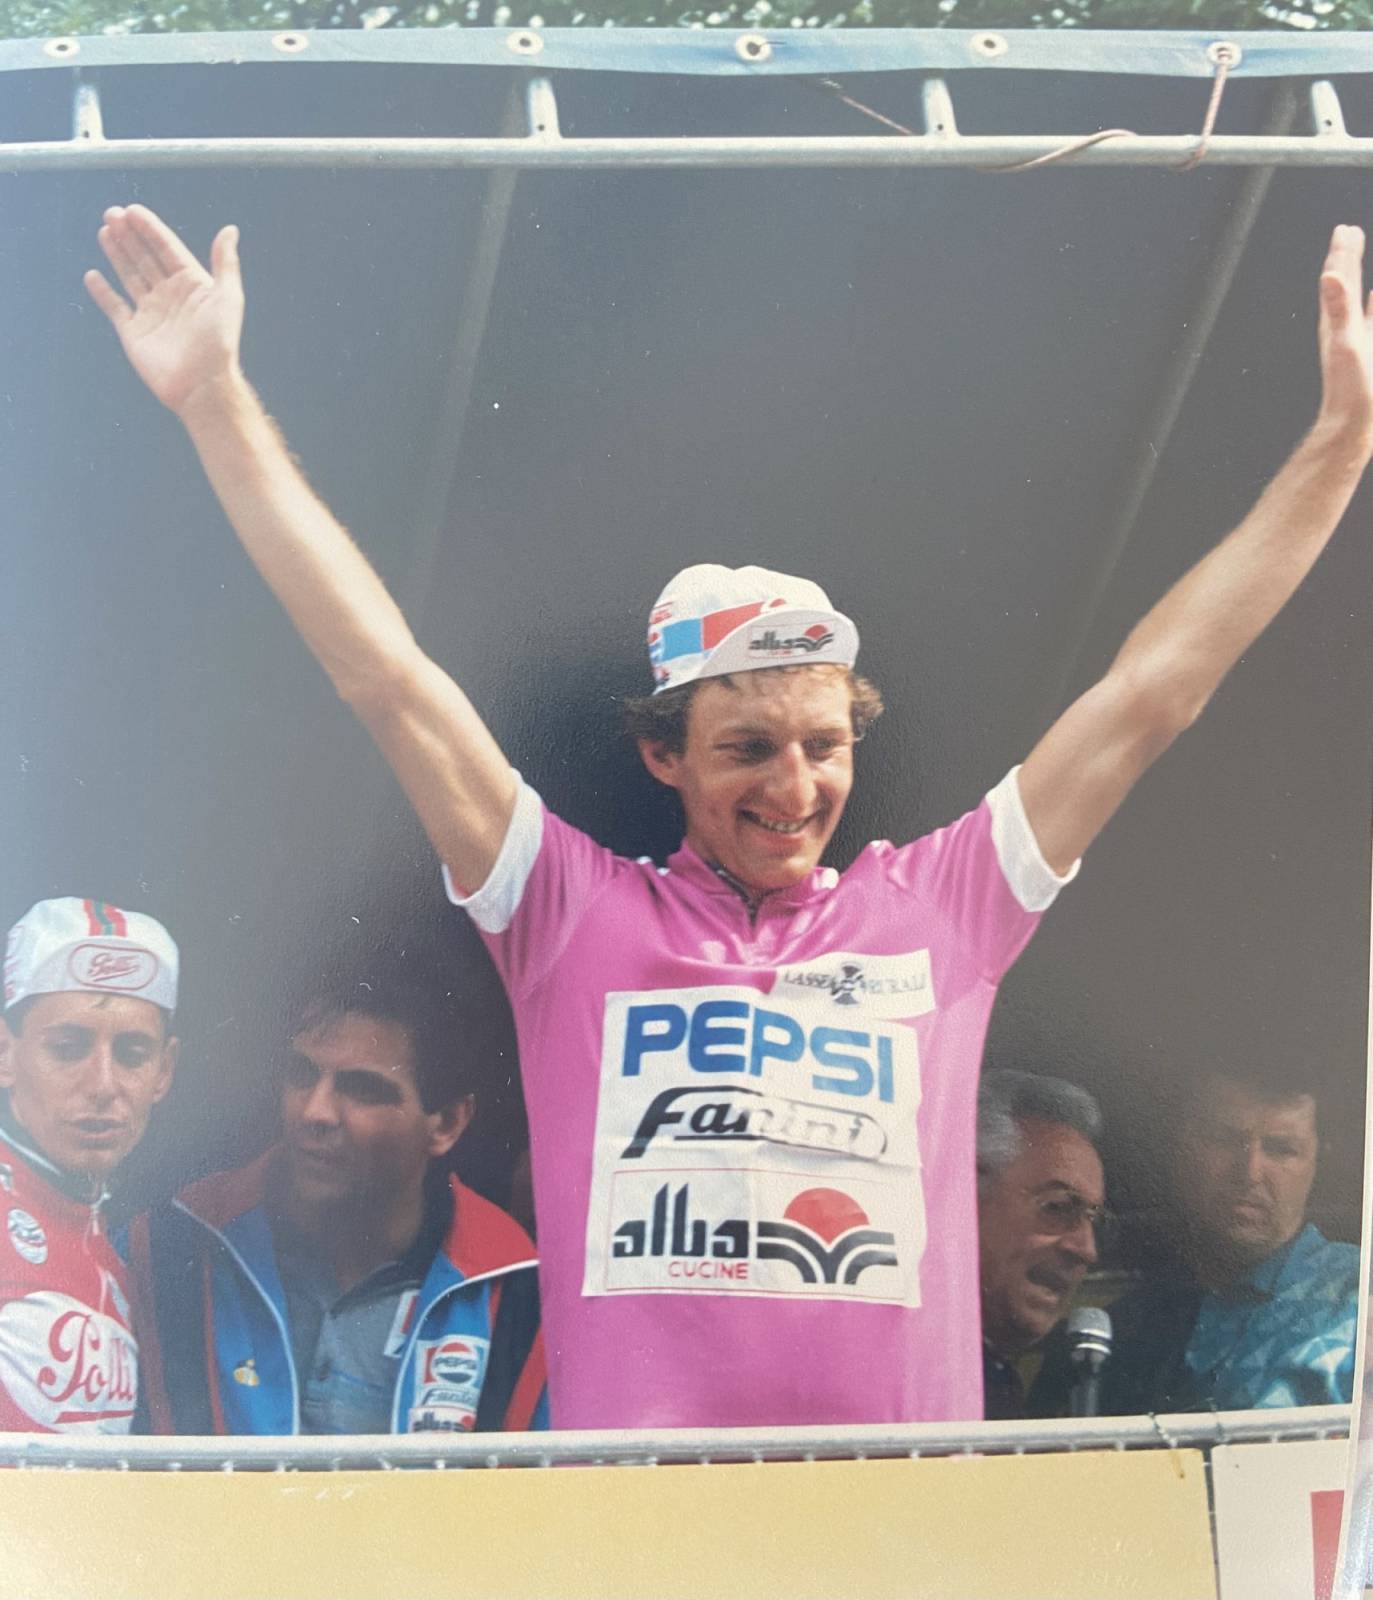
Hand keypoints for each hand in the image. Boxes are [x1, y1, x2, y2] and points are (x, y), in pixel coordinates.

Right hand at [85, 204, 243, 417]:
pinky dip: (103, 293)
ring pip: (130, 276)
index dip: (150, 229)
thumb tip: (230, 230)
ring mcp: (151, 313)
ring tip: (105, 231)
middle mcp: (170, 296)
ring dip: (117, 254)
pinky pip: (115, 308)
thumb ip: (226, 263)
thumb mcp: (228, 297)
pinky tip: (93, 275)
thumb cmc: (219, 341)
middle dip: (130, 235)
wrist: (202, 384)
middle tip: (112, 213)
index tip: (133, 210)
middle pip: (146, 258)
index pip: (167, 249)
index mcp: (192, 285)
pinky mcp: (134, 332)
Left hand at [1315, 224, 1372, 459]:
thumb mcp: (1346, 342)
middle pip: (1343, 283)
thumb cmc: (1349, 388)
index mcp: (1336, 321)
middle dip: (1346, 257)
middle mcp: (1340, 327)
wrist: (1352, 424)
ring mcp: (1354, 338)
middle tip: (1348, 232)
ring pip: (1354, 298)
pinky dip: (1371, 305)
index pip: (1338, 278)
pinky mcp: (1365, 351)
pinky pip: (1369, 319)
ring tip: (1357, 258)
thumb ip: (1338, 308)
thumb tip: (1329, 276)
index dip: (1342, 253)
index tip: (1345, 229)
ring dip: (1356, 276)